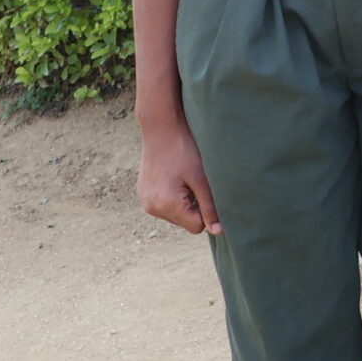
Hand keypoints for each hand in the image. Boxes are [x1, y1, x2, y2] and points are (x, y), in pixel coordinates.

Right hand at [138, 120, 220, 235]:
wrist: (160, 129)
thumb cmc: (184, 150)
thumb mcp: (202, 178)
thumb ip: (210, 206)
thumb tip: (218, 231)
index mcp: (166, 205)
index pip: (196, 227)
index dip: (207, 212)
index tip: (208, 191)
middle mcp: (152, 208)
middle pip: (185, 221)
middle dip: (195, 206)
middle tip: (195, 181)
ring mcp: (145, 202)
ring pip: (176, 214)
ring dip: (185, 201)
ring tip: (184, 177)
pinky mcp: (143, 194)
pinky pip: (164, 205)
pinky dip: (174, 196)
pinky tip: (175, 176)